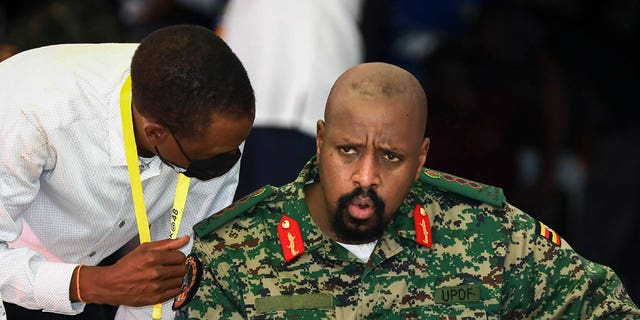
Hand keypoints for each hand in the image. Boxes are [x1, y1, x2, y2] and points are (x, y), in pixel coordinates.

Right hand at [72, 236, 189, 305]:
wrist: (111, 284)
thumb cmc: (127, 265)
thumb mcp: (144, 249)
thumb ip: (167, 244)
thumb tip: (185, 238)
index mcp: (153, 258)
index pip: (180, 256)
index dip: (178, 256)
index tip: (173, 258)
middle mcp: (156, 273)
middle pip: (182, 269)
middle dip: (178, 266)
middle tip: (170, 267)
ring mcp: (156, 287)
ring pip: (181, 280)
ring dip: (176, 277)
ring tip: (167, 276)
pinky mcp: (156, 298)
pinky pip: (176, 292)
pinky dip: (173, 287)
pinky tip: (165, 284)